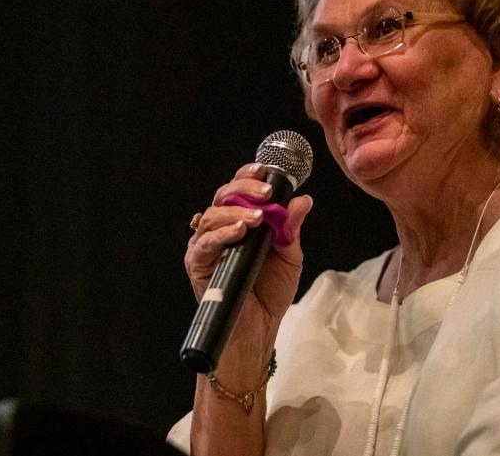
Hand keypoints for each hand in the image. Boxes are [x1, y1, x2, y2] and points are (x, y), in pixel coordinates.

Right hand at [185, 163, 313, 353]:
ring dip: (235, 211)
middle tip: (265, 193)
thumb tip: (302, 200)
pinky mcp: (197, 264)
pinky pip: (203, 243)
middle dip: (244, 188)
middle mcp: (219, 229)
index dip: (248, 175)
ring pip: (211, 215)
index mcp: (240, 221)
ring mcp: (206, 246)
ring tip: (257, 217)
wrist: (258, 328)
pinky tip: (239, 231)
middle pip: (222, 195)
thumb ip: (291, 228)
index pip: (238, 189)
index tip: (264, 170)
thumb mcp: (289, 255)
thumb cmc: (270, 291)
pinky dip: (221, 234)